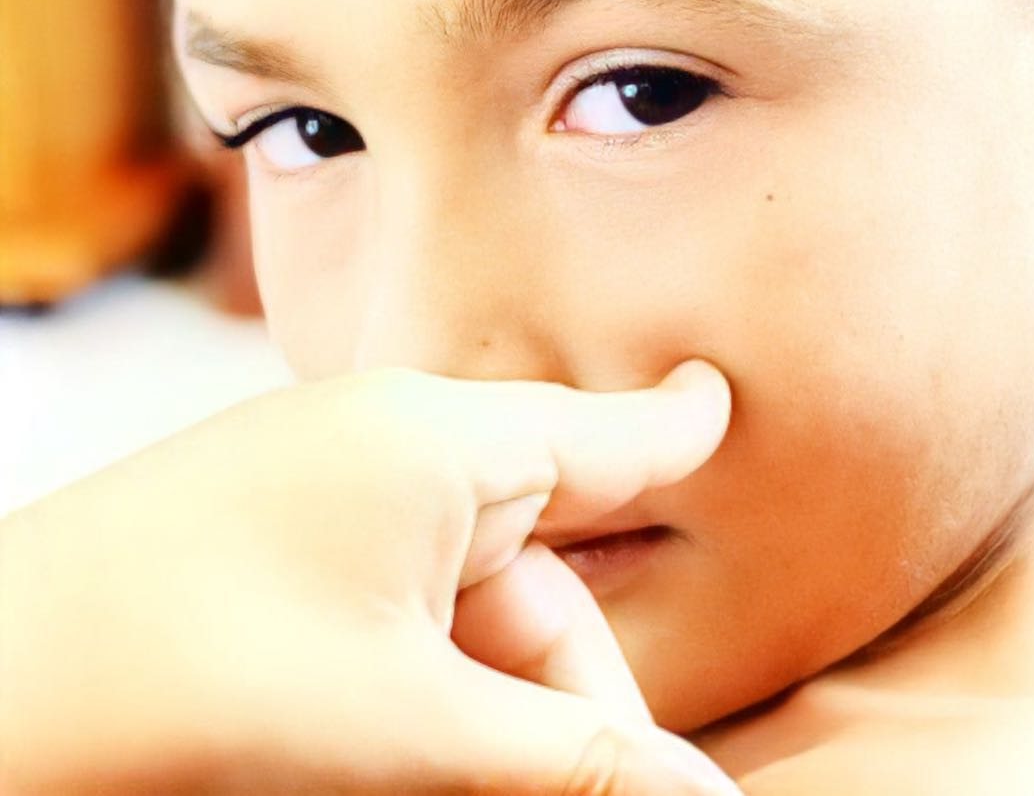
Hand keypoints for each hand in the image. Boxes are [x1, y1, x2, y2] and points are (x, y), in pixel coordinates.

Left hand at [0, 360, 738, 794]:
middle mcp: (390, 442)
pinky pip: (396, 602)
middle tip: (614, 785)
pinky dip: (425, 677)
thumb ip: (560, 756)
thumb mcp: (401, 725)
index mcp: (436, 441)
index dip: (675, 430)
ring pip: (466, 598)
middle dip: (571, 690)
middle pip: (539, 563)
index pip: (601, 435)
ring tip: (444, 770)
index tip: (724, 407)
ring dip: (490, 702)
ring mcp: (328, 486)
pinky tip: (405, 750)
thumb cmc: (178, 681)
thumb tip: (694, 789)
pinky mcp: (280, 532)